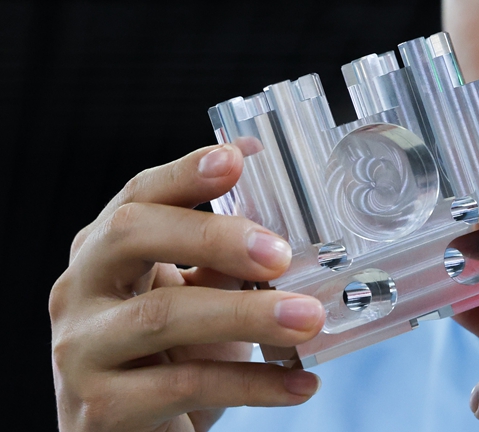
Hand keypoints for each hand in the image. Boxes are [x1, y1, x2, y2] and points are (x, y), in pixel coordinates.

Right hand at [50, 143, 326, 431]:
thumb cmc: (171, 356)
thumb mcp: (198, 294)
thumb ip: (223, 246)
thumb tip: (265, 165)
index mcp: (104, 252)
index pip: (137, 196)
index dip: (184, 173)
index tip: (236, 159)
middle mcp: (80, 292)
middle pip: (132, 236)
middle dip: (213, 235)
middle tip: (280, 254)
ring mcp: (82, 351)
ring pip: (162, 315)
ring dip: (247, 315)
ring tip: (309, 319)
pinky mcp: (102, 410)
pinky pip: (185, 386)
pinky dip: (253, 384)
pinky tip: (300, 383)